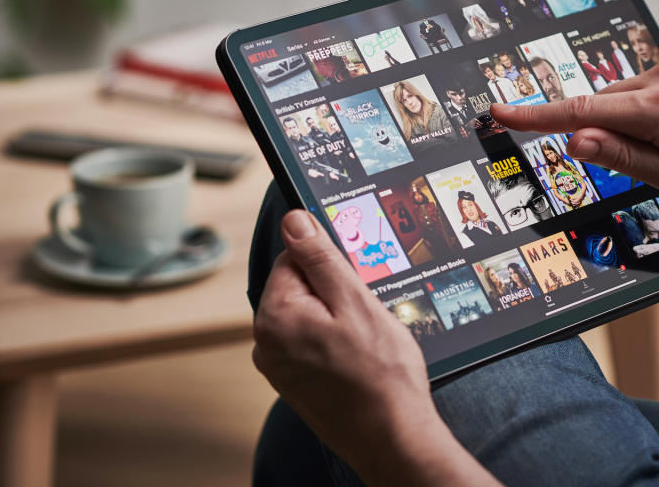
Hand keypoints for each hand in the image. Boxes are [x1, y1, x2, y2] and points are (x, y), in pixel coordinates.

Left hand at [253, 210, 499, 485]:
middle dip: (333, 293)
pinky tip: (358, 359)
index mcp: (275, 315)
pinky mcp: (293, 383)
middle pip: (299, 287)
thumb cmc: (380, 374)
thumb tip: (292, 219)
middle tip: (364, 317)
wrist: (392, 438)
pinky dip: (334, 343)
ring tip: (364, 342)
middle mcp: (266, 342)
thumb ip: (319, 257)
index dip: (330, 266)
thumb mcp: (355, 301)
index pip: (294, 258)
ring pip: (308, 315)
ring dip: (336, 319)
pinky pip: (311, 343)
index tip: (355, 286)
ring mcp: (278, 366)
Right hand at [492, 55, 658, 206]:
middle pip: (601, 106)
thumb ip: (623, 158)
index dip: (534, 116)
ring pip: (621, 99)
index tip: (500, 113)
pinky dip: (642, 112)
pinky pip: (641, 90)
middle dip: (603, 135)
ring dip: (627, 125)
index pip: (580, 113)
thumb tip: (575, 140)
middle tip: (649, 164)